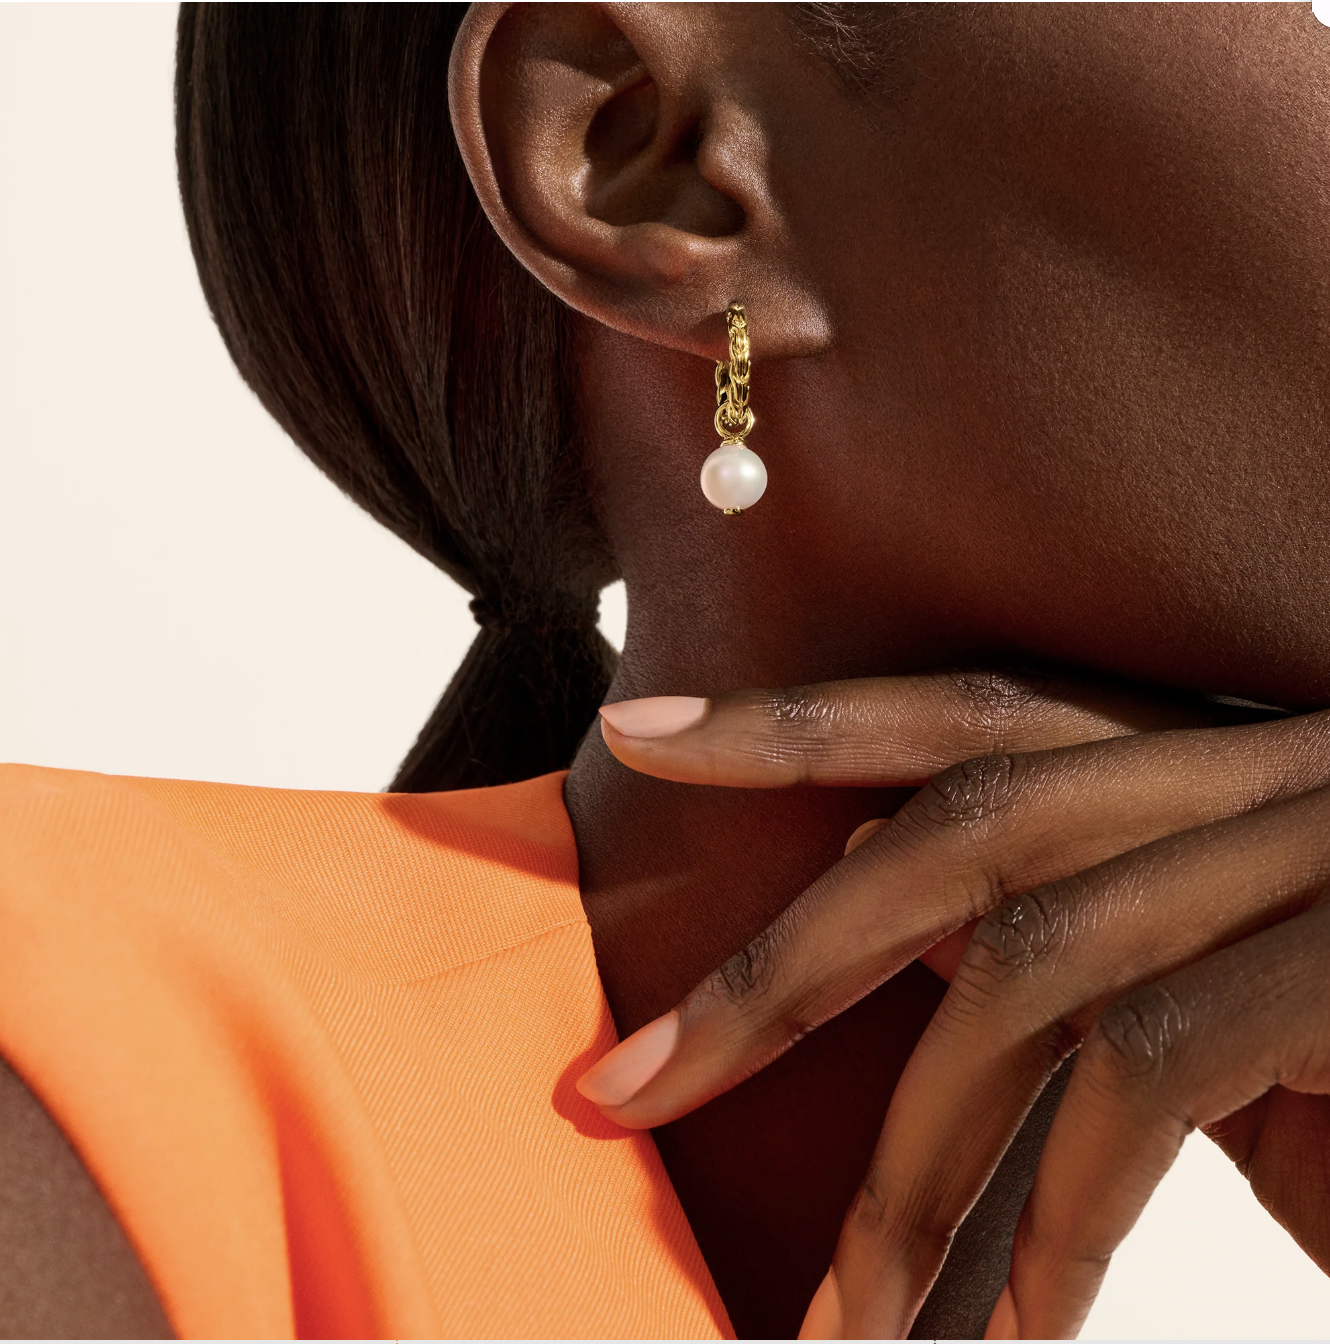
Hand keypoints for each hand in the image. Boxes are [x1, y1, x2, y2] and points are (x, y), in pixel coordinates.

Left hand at [576, 670, 1329, 1337]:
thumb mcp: (1220, 968)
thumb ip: (1073, 938)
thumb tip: (891, 942)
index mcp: (1201, 751)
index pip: (957, 703)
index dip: (791, 715)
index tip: (635, 731)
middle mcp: (1254, 770)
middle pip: (951, 837)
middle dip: (775, 971)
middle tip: (621, 1089)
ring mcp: (1316, 854)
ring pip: (1028, 984)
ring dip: (906, 1178)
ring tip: (823, 1333)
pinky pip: (1148, 1086)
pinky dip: (1056, 1233)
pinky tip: (1011, 1342)